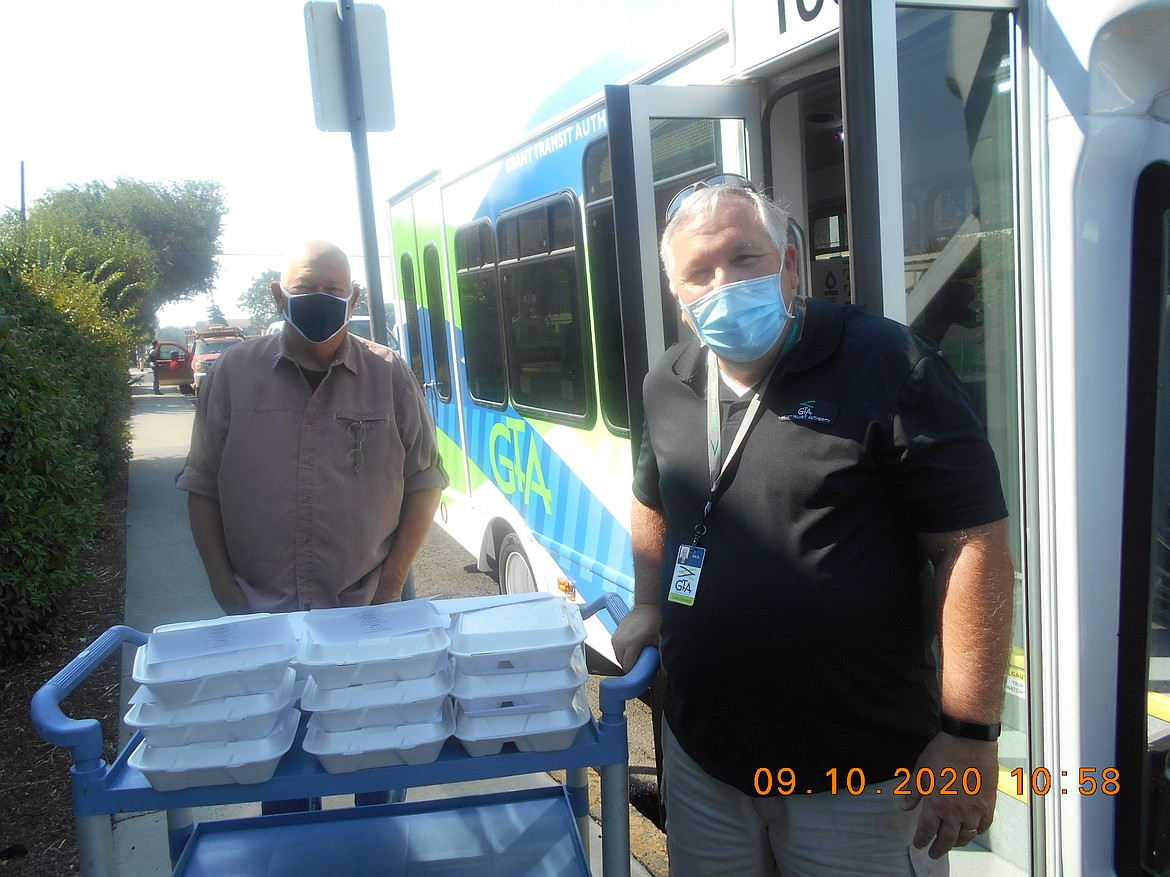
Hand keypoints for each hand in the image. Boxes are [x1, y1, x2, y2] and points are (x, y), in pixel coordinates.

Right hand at [611, 603, 661, 670]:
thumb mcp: (659, 641)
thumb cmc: (653, 622)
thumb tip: (665, 672)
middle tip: (642, 664)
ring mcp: (615, 639)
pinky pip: (617, 650)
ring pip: (618, 658)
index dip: (636, 672)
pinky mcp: (614, 636)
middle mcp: (619, 643)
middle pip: (623, 664)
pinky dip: (623, 653)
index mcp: (630, 645)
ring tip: (638, 655)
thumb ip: (660, 657)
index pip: (628, 667)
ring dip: (627, 659)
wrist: (645, 607)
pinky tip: (632, 649)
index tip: (643, 672)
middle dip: (632, 666)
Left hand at [903, 733, 998, 858]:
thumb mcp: (921, 770)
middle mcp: (955, 811)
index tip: (919, 845)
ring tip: (951, 844)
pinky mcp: (988, 804)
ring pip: (966, 836)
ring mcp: (974, 809)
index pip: (927, 830)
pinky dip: (976, 832)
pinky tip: (971, 831)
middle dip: (938, 848)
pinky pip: (983, 826)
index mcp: (936, 803)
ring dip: (957, 843)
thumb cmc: (943, 752)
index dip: (921, 840)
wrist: (969, 741)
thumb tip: (904, 807)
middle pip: (947, 839)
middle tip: (933, 853)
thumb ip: (913, 791)